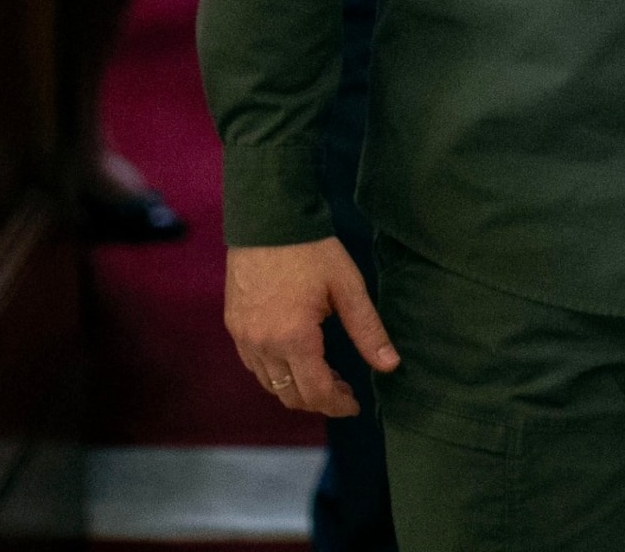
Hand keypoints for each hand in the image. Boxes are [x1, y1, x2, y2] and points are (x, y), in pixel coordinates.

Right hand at [225, 237, 397, 417]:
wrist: (268, 219)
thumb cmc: (311, 251)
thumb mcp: (347, 287)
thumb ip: (367, 330)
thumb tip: (391, 365)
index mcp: (294, 339)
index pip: (317, 393)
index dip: (338, 405)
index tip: (355, 404)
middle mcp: (264, 345)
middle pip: (291, 396)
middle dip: (319, 401)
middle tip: (343, 389)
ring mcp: (244, 337)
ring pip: (270, 384)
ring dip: (296, 389)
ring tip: (321, 374)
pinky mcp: (234, 326)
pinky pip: (253, 365)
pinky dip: (274, 373)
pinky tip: (293, 357)